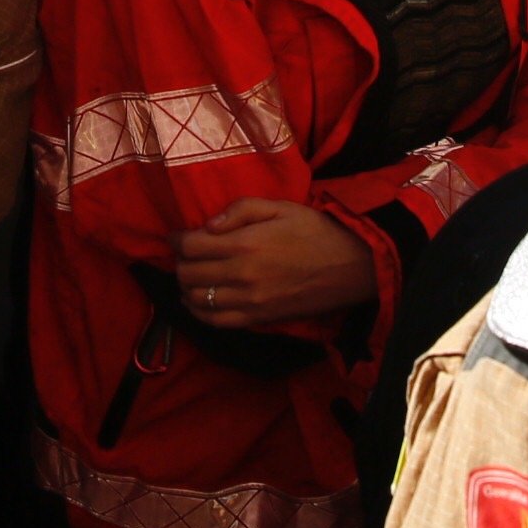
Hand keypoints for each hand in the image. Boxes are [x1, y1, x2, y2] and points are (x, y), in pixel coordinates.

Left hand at [176, 198, 377, 329]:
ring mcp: (249, 302)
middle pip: (189, 274)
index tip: (176, 237)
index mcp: (246, 243)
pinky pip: (217, 321)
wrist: (352, 266)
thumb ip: (240, 210)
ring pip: (197, 300)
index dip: (177, 240)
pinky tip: (197, 302)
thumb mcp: (280, 206)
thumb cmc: (315, 230)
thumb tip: (208, 225)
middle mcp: (242, 275)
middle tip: (185, 254)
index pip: (191, 246)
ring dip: (186, 287)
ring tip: (189, 276)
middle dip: (180, 262)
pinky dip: (199, 312)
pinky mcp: (259, 319)